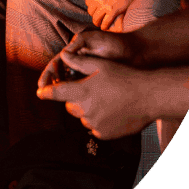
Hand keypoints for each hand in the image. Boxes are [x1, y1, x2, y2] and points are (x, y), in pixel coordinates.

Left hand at [37, 50, 152, 139]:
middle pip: (69, 106)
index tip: (39, 93)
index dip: (46, 93)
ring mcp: (94, 123)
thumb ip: (79, 62)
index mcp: (82, 91)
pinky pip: (93, 127)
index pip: (56, 93)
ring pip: (82, 117)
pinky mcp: (104, 133)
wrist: (150, 97)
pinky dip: (97, 120)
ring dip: (86, 110)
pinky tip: (110, 111)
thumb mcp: (100, 65)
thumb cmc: (125, 77)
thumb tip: (63, 55)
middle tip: (88, 91)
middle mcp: (85, 109)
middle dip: (73, 99)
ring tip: (104, 100)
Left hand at [85, 0, 146, 30]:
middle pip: (91, 11)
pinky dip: (104, 26)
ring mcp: (104, 5)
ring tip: (100, 24)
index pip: (88, 3)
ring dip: (97, 22)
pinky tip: (105, 27)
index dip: (92, 6)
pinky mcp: (113, 11)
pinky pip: (105, 22)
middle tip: (98, 16)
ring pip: (96, 18)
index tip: (96, 8)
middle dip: (94, 14)